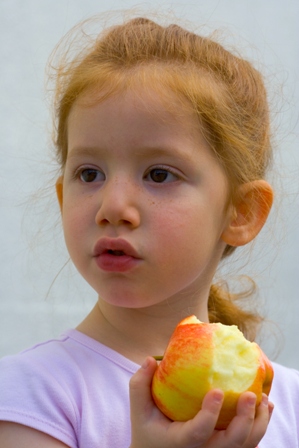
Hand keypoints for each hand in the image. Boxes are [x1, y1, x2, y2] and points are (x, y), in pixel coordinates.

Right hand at [129, 357, 273, 447]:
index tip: (218, 391)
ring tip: (263, 398)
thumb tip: (151, 359)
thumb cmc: (148, 430)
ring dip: (258, 423)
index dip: (209, 414)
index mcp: (180, 442)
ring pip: (245, 446)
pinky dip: (259, 427)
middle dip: (244, 419)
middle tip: (249, 394)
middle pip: (230, 443)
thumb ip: (140, 385)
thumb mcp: (139, 410)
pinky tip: (265, 407)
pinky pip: (248, 444)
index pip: (198, 432)